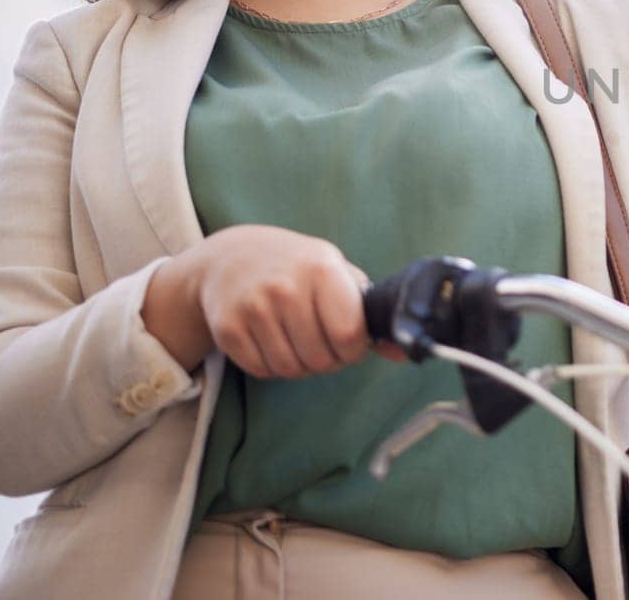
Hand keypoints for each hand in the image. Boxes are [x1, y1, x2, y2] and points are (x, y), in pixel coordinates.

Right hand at [187, 224, 403, 378]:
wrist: (232, 257)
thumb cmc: (297, 268)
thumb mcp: (337, 275)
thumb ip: (370, 313)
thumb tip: (402, 352)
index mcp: (322, 270)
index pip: (348, 334)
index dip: (354, 349)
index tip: (349, 341)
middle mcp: (286, 288)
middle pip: (320, 358)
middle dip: (328, 360)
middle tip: (322, 342)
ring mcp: (253, 308)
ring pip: (290, 369)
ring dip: (300, 365)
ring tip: (297, 339)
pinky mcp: (226, 328)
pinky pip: (262, 370)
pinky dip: (272, 366)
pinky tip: (272, 340)